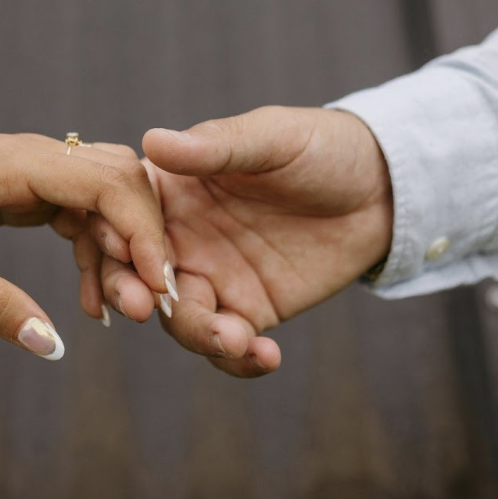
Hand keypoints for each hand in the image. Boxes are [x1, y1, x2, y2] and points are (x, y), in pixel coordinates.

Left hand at [0, 132, 170, 359]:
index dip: (142, 232)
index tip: (154, 288)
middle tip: (142, 308)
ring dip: (120, 253)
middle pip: (121, 184)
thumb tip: (48, 343)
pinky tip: (90, 300)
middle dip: (142, 243)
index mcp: (14, 161)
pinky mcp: (25, 192)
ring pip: (106, 202)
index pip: (107, 182)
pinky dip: (95, 254)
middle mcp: (33, 157)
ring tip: (118, 313)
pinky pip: (80, 217)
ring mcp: (32, 172)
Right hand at [80, 107, 392, 376]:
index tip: (124, 251)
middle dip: (133, 295)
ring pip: (178, 318)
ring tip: (236, 338)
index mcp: (170, 188)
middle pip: (134, 275)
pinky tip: (266, 357)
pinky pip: (228, 345)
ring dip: (197, 333)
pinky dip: (238, 360)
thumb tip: (152, 140)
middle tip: (148, 309)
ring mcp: (212, 278)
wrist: (383, 188)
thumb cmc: (319, 146)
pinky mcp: (249, 311)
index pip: (122, 214)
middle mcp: (179, 237)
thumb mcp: (270, 138)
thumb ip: (214, 148)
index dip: (114, 235)